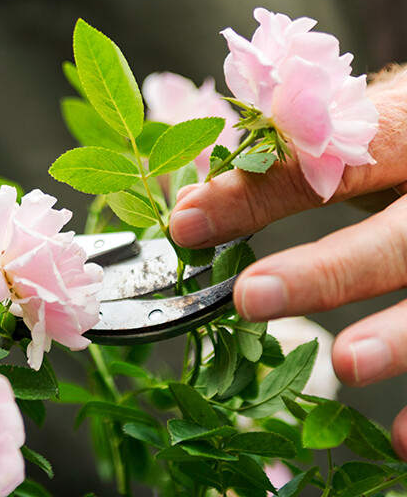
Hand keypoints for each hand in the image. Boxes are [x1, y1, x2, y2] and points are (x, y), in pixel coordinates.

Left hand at [169, 66, 406, 457]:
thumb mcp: (362, 133)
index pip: (331, 161)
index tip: (189, 222)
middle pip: (399, 237)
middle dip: (326, 271)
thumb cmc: (404, 141)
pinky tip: (402, 440)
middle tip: (251, 298)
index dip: (260, 193)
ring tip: (345, 364)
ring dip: (399, 338)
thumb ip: (296, 164)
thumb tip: (198, 205)